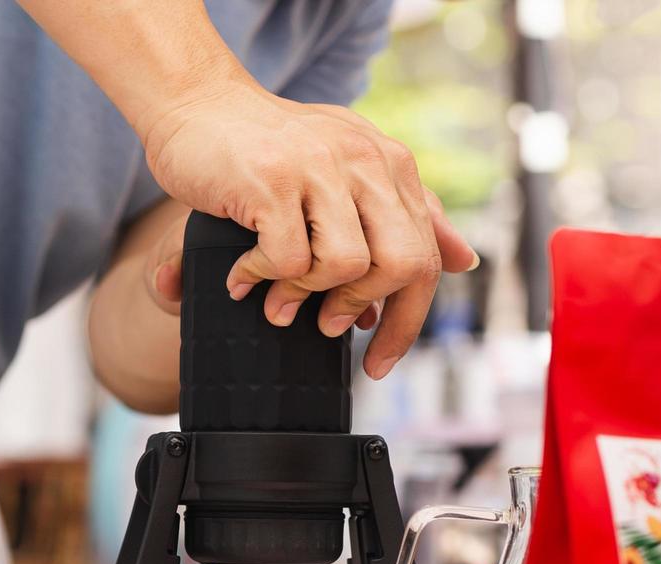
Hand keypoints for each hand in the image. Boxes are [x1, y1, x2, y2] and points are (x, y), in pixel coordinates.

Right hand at [138, 79, 477, 378]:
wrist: (197, 106)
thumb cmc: (266, 149)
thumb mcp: (345, 171)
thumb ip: (402, 212)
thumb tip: (463, 260)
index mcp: (389, 164)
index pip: (426, 254)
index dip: (408, 320)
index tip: (380, 361)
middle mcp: (365, 161)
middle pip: (402, 264)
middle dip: (363, 308)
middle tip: (327, 325)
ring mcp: (320, 168)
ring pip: (347, 266)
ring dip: (306, 294)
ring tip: (276, 297)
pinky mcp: (273, 180)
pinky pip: (289, 259)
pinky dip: (261, 279)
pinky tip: (242, 275)